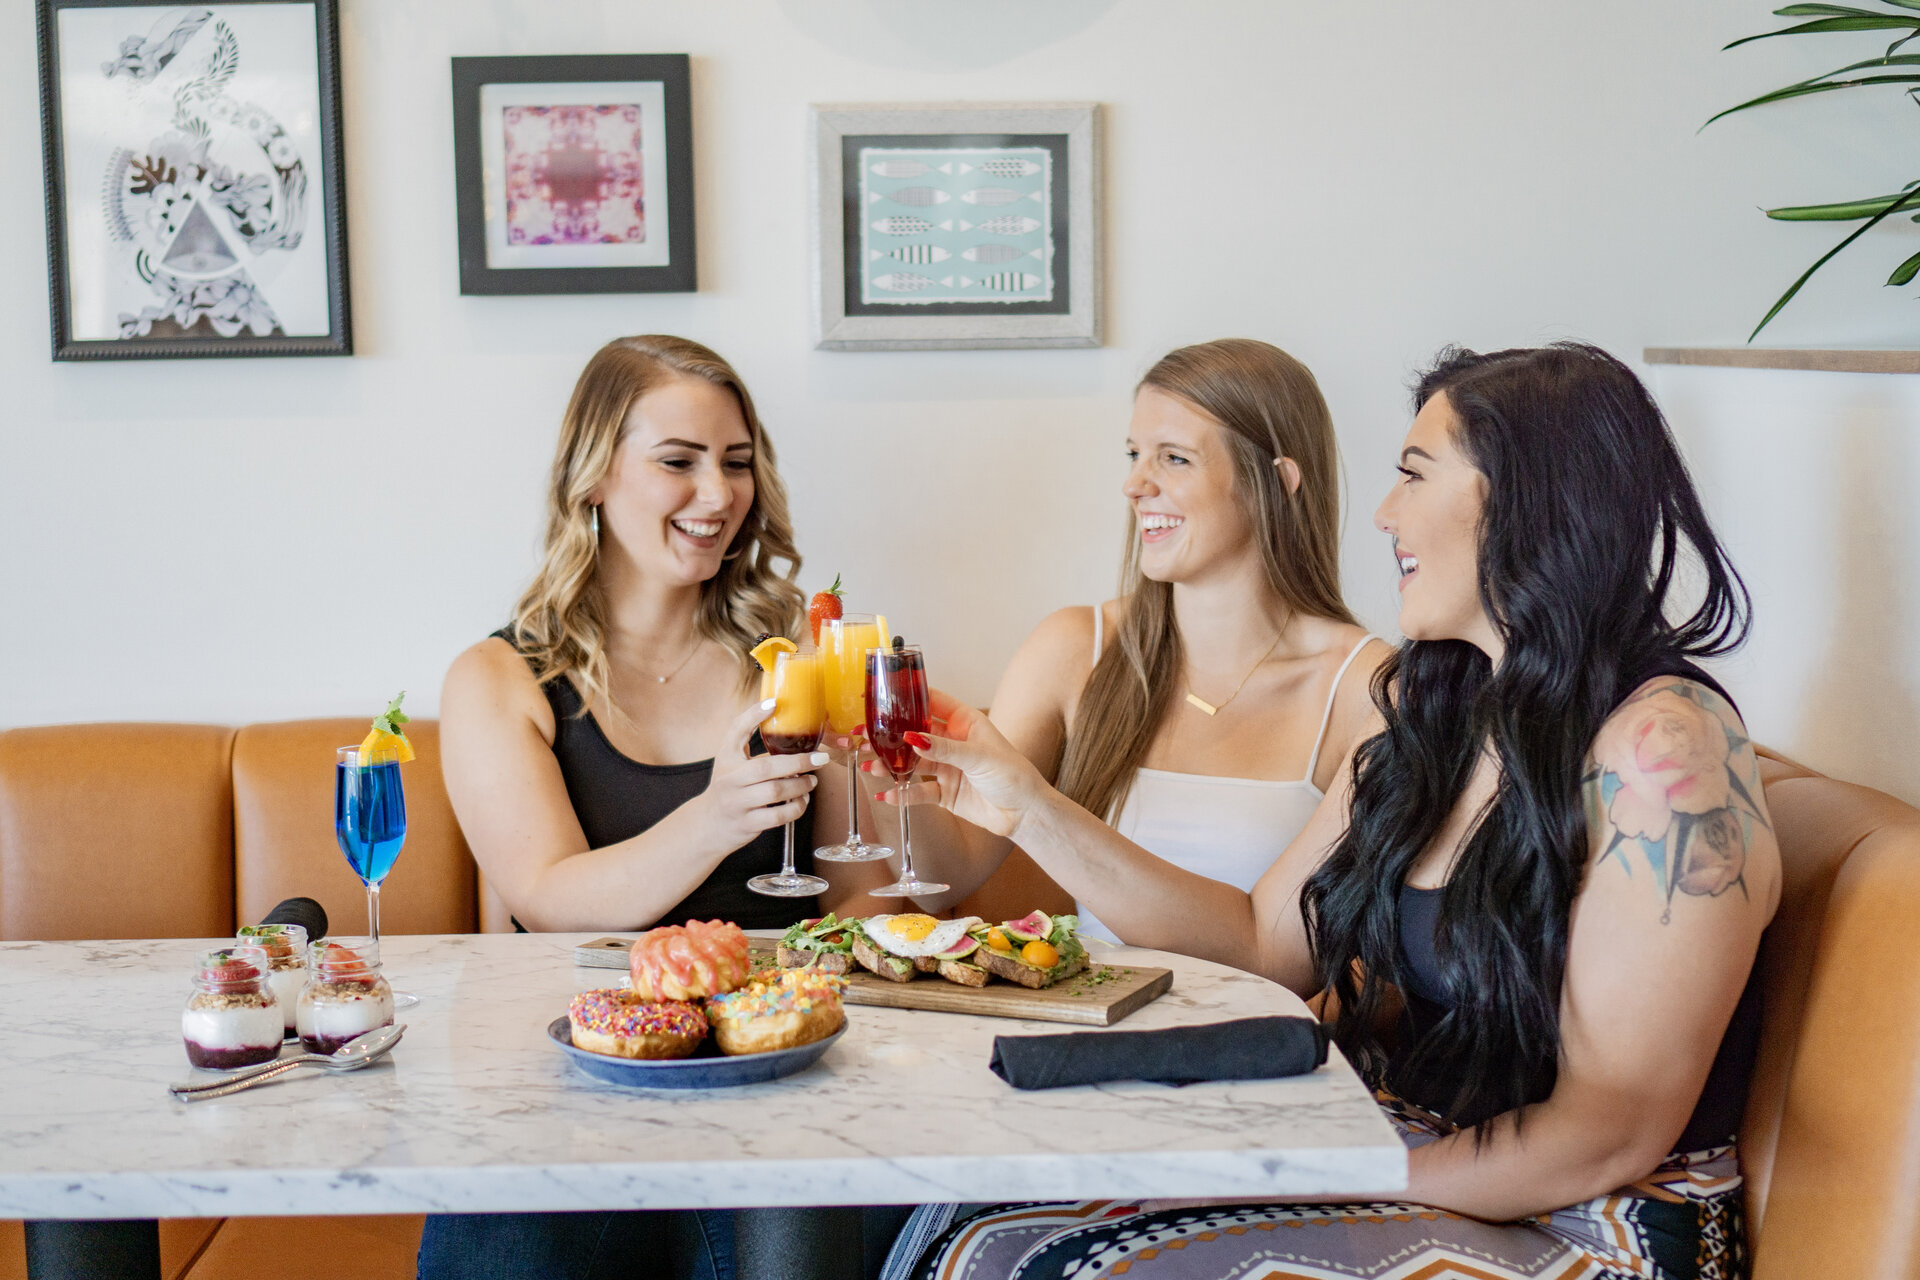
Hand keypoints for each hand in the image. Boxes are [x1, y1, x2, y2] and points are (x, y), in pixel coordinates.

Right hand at [697, 698, 827, 852]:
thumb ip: (746, 736)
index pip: (736, 731)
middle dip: (798, 762)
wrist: (710, 823)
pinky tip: (802, 800)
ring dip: (800, 786)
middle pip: (765, 768)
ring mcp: (738, 803)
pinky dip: (796, 807)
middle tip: (819, 760)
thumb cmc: (729, 785)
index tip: (774, 704)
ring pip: (774, 792)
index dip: (753, 715)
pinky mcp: (748, 824)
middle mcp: (730, 780)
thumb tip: (774, 706)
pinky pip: (778, 816)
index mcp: (727, 758)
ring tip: (811, 781)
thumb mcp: (730, 758)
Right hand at [879, 688, 1048, 838]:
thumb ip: (945, 748)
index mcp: (964, 722)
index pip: (931, 702)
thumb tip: (913, 738)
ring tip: (870, 766)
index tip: (881, 696)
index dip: (907, 698)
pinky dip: (903, 793)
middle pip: (914, 734)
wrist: (1024, 813)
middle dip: (890, 736)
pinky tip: (888, 794)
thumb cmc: (1013, 775)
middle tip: (864, 736)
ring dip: (891, 765)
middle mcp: (952, 742)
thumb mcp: (979, 756)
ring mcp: (947, 767)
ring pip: (912, 763)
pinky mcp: (945, 792)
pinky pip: (918, 791)